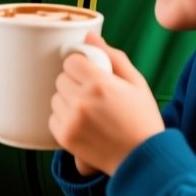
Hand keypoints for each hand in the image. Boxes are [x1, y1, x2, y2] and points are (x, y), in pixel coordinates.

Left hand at [49, 33, 165, 177]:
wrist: (143, 159)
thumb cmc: (142, 119)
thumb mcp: (136, 82)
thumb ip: (112, 56)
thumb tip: (89, 36)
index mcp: (99, 82)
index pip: (71, 61)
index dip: (81, 66)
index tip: (91, 75)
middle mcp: (81, 100)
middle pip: (61, 79)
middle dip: (75, 83)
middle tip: (93, 95)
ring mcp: (71, 119)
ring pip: (55, 98)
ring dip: (68, 101)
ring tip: (89, 111)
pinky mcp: (65, 136)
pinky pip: (53, 118)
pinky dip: (64, 119)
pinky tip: (83, 124)